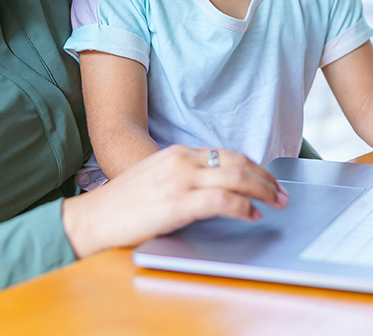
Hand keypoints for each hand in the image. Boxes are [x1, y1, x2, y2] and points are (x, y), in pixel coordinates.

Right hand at [60, 145, 289, 258]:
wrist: (91, 220)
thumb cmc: (120, 206)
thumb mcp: (155, 179)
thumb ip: (182, 178)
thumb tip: (213, 190)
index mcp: (176, 153)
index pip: (226, 154)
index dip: (252, 167)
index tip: (266, 179)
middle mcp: (181, 160)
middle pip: (237, 162)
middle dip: (265, 177)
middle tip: (281, 192)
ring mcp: (180, 180)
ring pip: (236, 177)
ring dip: (263, 190)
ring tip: (276, 202)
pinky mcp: (178, 203)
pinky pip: (223, 200)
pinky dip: (244, 207)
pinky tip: (253, 215)